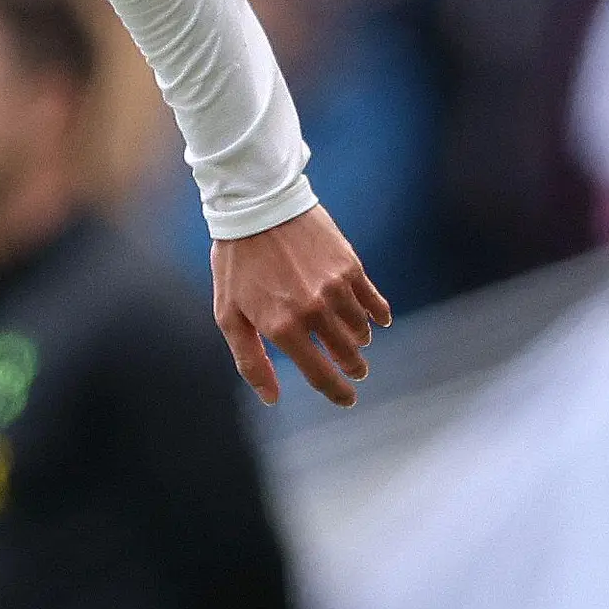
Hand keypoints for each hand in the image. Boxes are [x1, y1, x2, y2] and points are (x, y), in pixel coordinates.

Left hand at [212, 203, 390, 406]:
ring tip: (358, 342)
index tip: (348, 400)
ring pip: (361, 329)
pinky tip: (379, 320)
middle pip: (346, 354)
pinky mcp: (350, 266)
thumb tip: (271, 398)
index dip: (336, 392)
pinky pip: (373, 301)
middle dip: (353, 367)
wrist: (258, 208)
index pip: (320, 374)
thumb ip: (251, 360)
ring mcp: (335, 288)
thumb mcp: (229, 315)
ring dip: (360, 340)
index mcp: (282, 328)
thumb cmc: (237, 263)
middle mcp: (313, 312)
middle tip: (356, 371)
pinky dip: (378, 314)